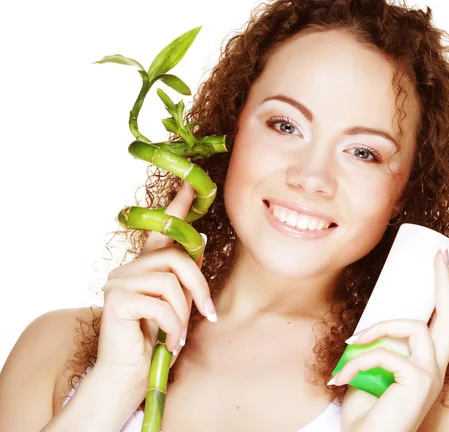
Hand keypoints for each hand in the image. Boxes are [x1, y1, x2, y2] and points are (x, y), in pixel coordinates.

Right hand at [95, 181, 213, 394]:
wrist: (129, 376)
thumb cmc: (154, 340)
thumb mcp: (176, 304)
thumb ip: (183, 277)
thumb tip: (201, 243)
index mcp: (144, 267)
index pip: (161, 231)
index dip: (177, 206)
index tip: (191, 183)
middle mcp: (128, 268)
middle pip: (176, 259)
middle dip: (198, 287)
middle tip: (207, 314)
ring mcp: (118, 281)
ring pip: (170, 281)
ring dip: (183, 314)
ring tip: (178, 336)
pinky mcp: (116, 299)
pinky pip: (160, 304)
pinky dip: (173, 327)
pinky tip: (169, 342)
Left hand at [336, 249, 448, 431]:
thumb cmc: (365, 411)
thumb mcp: (370, 369)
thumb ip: (378, 346)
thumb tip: (370, 322)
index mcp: (426, 365)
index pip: (442, 323)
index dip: (448, 294)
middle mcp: (436, 369)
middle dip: (445, 284)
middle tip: (442, 257)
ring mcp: (431, 375)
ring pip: (413, 328)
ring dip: (377, 329)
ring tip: (351, 345)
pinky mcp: (420, 381)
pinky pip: (386, 353)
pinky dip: (359, 360)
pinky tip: (342, 377)